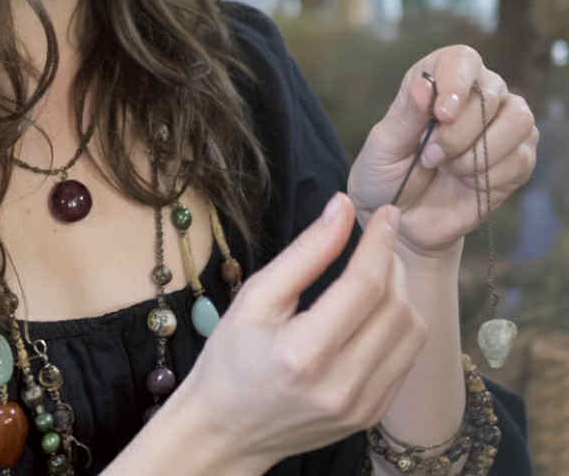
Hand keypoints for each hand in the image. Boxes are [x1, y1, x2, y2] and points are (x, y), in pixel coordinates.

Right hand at [177, 194, 426, 472]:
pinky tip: (375, 309)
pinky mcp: (372, 416)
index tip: (387, 212)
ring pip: (412, 334)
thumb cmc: (231, 358)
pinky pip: (406, 359)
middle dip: (392, 263)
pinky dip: (399, 324)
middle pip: (395, 308)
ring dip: (402, 293)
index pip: (364, 286)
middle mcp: (341, 384)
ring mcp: (363, 407)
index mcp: (304, 352)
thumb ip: (304, 252)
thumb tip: (341, 206)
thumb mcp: (256, 296)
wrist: (227, 431)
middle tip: (375, 241)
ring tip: (376, 273)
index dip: (380, 243)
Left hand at [347, 45, 538, 258]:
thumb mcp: (384, 146)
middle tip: (430, 156)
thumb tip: (423, 86)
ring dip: (479, 152)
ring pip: (518, 120)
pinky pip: (522, 158)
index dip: (456, 82)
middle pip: (492, 92)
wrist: (403, 220)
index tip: (442, 115)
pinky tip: (466, 182)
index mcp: (436, 80)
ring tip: (447, 168)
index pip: (462, 60)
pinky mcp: (517, 159)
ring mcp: (501, 126)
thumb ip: (406, 116)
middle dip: (460, 131)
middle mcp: (475, 96)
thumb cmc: (386, 176)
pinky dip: (491, 176)